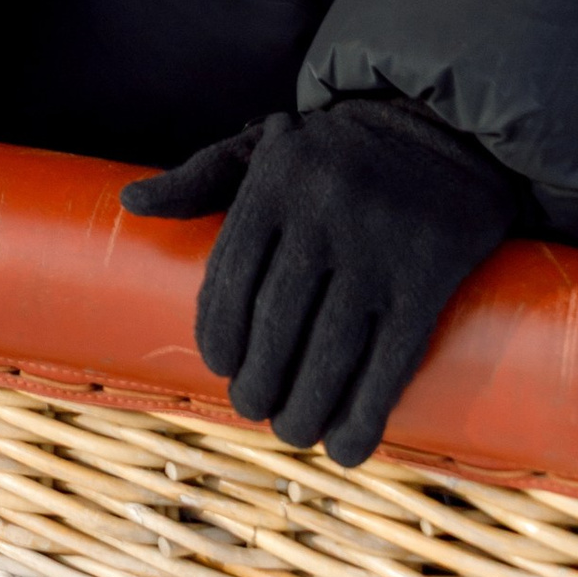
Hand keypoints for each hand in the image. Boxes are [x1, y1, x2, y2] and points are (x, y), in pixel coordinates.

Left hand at [122, 97, 519, 466]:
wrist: (445, 129)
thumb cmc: (339, 150)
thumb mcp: (268, 145)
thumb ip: (201, 176)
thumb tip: (132, 205)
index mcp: (276, 180)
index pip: (229, 278)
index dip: (218, 337)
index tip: (219, 368)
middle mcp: (324, 211)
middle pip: (274, 325)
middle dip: (257, 383)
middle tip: (255, 407)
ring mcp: (379, 247)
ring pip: (329, 353)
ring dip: (304, 411)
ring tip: (294, 430)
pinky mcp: (427, 278)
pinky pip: (390, 363)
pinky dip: (365, 416)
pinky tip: (347, 447)